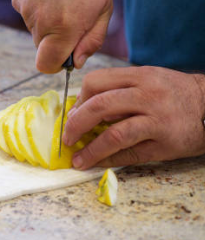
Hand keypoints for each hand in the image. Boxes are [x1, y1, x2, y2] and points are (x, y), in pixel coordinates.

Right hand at [12, 0, 112, 72]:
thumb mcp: (103, 9)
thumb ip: (91, 41)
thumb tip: (76, 62)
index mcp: (65, 28)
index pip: (46, 65)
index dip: (55, 65)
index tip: (65, 55)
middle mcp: (41, 23)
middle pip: (42, 48)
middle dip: (55, 40)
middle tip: (70, 16)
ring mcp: (26, 10)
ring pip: (35, 30)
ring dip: (46, 21)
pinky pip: (27, 13)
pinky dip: (36, 7)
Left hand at [63, 66, 204, 169]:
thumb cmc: (172, 93)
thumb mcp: (147, 79)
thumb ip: (117, 88)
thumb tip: (81, 108)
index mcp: (139, 76)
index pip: (96, 82)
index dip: (79, 99)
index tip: (73, 113)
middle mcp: (147, 96)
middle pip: (100, 107)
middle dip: (76, 124)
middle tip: (66, 137)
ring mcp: (157, 120)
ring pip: (114, 134)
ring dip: (90, 149)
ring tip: (76, 159)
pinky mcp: (165, 144)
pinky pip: (130, 154)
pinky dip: (109, 160)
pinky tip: (96, 163)